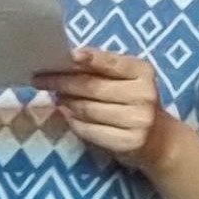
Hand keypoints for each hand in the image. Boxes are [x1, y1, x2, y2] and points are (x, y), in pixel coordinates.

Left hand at [37, 47, 175, 169]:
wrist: (158, 139)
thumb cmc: (135, 101)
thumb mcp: (128, 79)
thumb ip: (103, 69)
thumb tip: (66, 63)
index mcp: (143, 72)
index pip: (112, 63)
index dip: (90, 59)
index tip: (68, 56)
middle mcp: (144, 95)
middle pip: (93, 87)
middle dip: (63, 82)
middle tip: (40, 79)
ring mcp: (138, 121)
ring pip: (88, 109)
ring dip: (66, 102)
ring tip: (55, 96)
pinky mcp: (128, 142)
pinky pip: (90, 130)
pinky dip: (74, 122)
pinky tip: (67, 115)